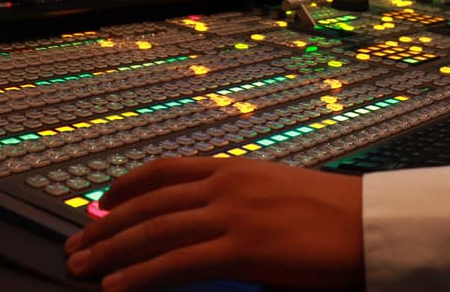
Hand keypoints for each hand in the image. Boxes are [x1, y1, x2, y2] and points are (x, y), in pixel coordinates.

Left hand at [64, 156, 363, 291]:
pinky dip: (140, 276)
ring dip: (111, 250)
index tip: (101, 200)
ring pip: (153, 231)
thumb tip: (207, 223)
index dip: (126, 186)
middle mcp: (226, 185)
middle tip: (77, 243)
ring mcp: (232, 215)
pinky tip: (116, 287)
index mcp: (235, 169)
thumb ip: (238, 203)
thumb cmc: (334, 215)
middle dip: (105, 225)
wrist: (372, 224)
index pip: (164, 170)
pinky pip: (176, 263)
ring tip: (82, 267)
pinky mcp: (242, 249)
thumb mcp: (277, 195)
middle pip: (148, 202)